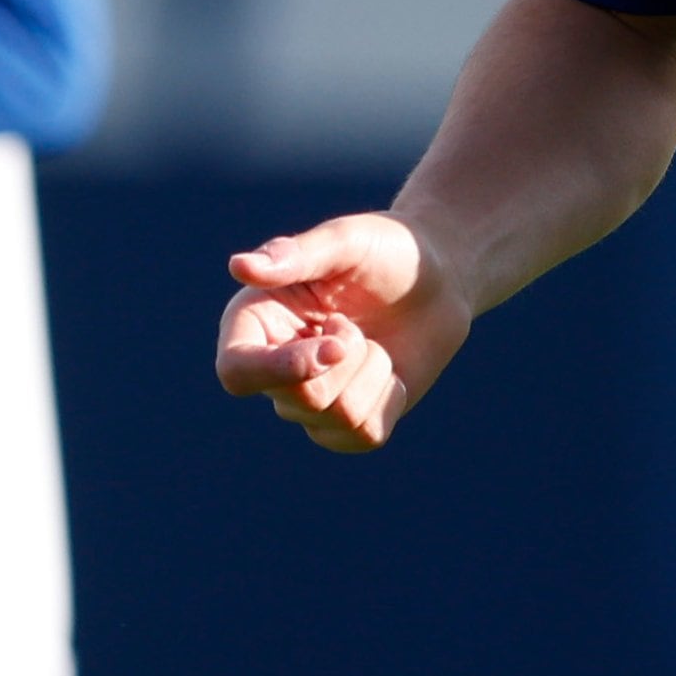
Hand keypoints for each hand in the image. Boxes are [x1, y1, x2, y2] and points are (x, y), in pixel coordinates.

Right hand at [216, 212, 469, 453]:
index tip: (332, 347)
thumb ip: (294, 256)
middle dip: (346, 359)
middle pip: (298, 399)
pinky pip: (366, 434)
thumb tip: (238, 266)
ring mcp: (309, 404)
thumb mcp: (345, 242)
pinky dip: (390, 396)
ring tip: (371, 340)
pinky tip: (389, 368)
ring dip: (371, 370)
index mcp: (254, 322)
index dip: (277, 370)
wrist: (438, 279)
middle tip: (354, 322)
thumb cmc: (385, 251)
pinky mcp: (349, 426)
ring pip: (336, 418)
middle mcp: (273, 369)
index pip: (236, 371)